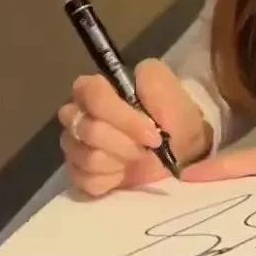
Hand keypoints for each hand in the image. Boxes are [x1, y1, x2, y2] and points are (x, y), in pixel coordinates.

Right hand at [58, 60, 210, 196]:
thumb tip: (130, 85)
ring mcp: (74, 145)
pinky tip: (123, 173)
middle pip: (88, 130)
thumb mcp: (165, 84)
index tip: (151, 133)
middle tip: (146, 146)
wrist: (181, 147)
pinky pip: (85, 180)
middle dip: (123, 143)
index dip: (122, 118)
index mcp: (95, 89)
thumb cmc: (170, 113)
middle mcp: (77, 115)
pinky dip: (110, 180)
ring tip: (136, 157)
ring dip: (119, 161)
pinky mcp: (78, 174)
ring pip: (87, 158)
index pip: (94, 96)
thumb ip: (147, 75)